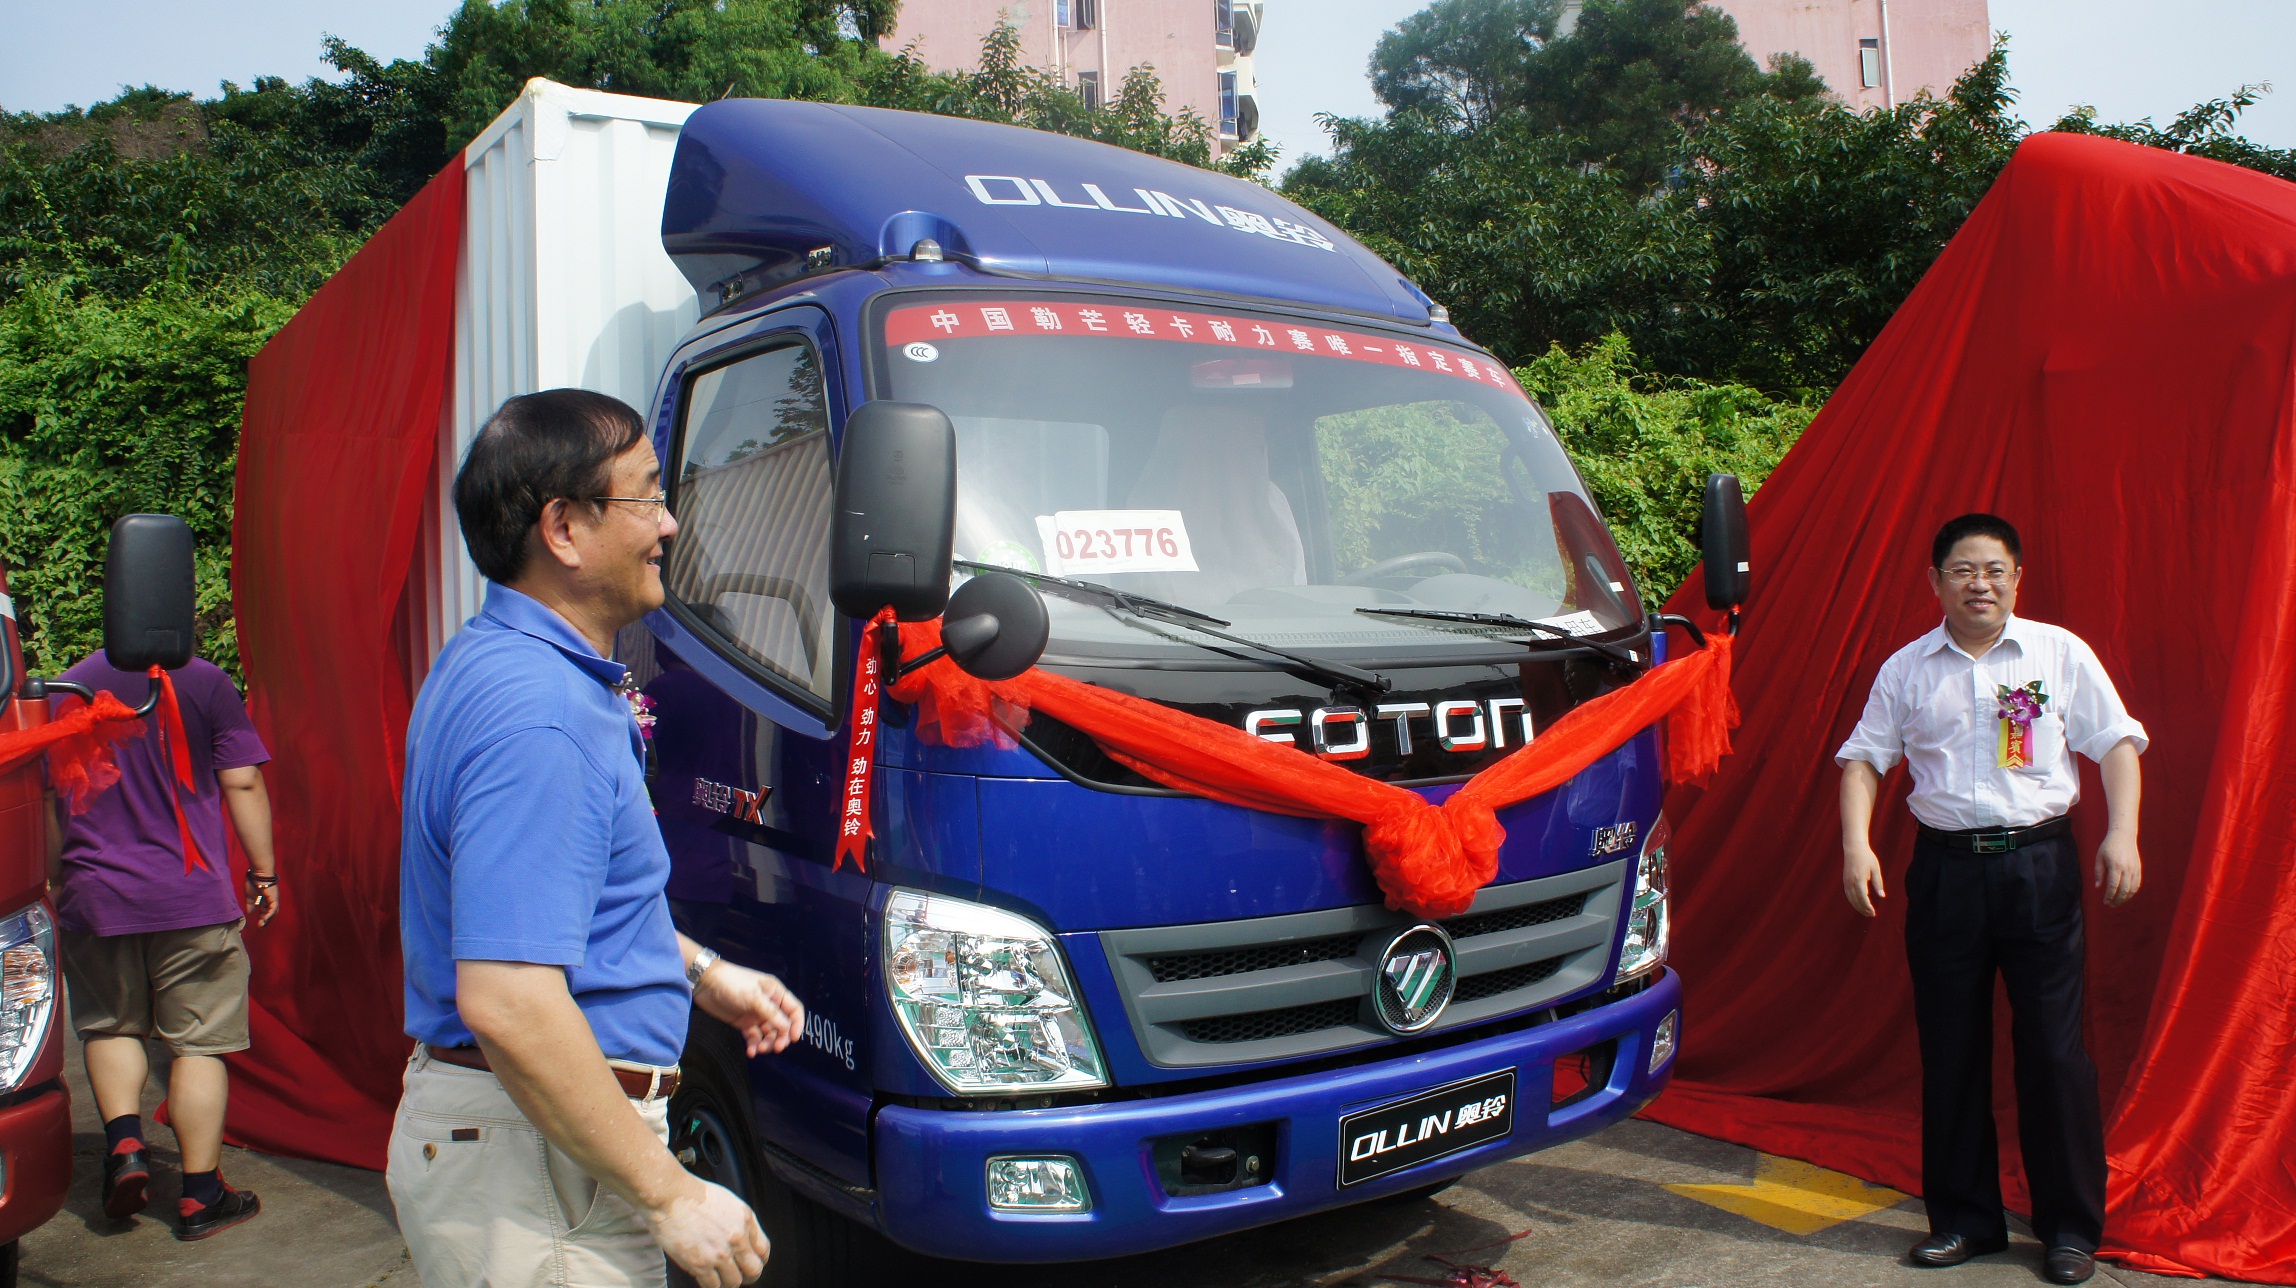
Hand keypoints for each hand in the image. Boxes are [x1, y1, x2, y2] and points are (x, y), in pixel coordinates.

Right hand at [244, 875, 281, 926]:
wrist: (257, 874)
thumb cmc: (254, 882)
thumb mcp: (250, 896)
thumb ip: (250, 904)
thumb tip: (250, 912)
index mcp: (265, 900)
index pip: (266, 911)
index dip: (263, 918)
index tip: (258, 925)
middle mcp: (271, 900)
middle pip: (271, 913)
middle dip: (266, 921)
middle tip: (260, 927)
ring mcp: (273, 899)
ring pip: (273, 912)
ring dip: (268, 919)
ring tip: (261, 925)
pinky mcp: (274, 897)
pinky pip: (273, 908)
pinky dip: (269, 914)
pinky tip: (264, 919)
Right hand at [646, 1176, 769, 1287]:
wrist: (671, 1196)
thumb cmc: (693, 1193)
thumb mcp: (727, 1201)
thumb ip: (738, 1221)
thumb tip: (741, 1237)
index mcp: (745, 1220)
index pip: (763, 1249)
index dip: (759, 1260)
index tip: (752, 1263)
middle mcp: (737, 1238)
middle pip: (754, 1270)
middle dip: (748, 1276)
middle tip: (741, 1276)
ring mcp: (720, 1253)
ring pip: (734, 1282)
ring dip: (728, 1282)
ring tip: (721, 1279)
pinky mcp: (700, 1264)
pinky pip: (713, 1286)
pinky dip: (711, 1286)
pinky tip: (706, 1280)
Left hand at [694, 961, 804, 1056]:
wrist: (706, 983)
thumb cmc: (733, 984)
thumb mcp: (754, 997)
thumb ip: (771, 1013)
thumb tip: (787, 1028)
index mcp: (776, 993)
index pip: (794, 1010)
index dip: (797, 1024)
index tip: (794, 1039)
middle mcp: (769, 1004)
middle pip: (783, 1025)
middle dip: (781, 1037)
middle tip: (775, 1048)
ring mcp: (756, 1014)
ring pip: (769, 1033)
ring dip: (767, 1043)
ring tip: (759, 1050)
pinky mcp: (744, 1023)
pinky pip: (754, 1037)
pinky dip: (754, 1045)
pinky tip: (751, 1052)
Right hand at [1842, 844, 1886, 916]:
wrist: (1853, 848)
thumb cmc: (1867, 857)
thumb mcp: (1875, 869)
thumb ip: (1878, 883)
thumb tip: (1882, 896)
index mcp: (1859, 879)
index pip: (1863, 897)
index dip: (1868, 906)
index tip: (1873, 912)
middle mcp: (1851, 882)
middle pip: (1856, 900)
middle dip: (1863, 909)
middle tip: (1871, 915)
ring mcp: (1846, 881)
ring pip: (1851, 898)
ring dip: (1857, 906)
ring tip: (1865, 912)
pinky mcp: (1845, 880)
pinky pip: (1848, 894)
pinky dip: (1853, 901)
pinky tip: (1858, 904)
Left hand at [2095, 831, 2141, 905]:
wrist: (2124, 836)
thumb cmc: (2108, 846)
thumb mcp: (2099, 857)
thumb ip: (2098, 873)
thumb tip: (2098, 887)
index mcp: (2116, 865)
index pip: (2113, 886)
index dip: (2109, 896)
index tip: (2105, 901)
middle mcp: (2127, 868)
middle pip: (2124, 890)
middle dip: (2117, 900)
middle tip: (2110, 905)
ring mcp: (2134, 869)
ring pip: (2132, 889)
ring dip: (2125, 898)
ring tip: (2117, 902)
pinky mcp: (2138, 869)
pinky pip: (2137, 884)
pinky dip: (2132, 892)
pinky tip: (2125, 896)